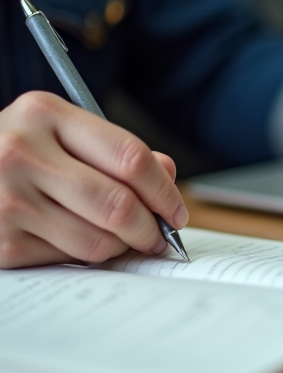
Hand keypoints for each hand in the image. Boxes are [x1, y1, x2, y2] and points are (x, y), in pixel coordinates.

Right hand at [0, 91, 188, 268]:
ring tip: (123, 239)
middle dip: (151, 229)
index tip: (176, 211)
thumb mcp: (61, 132)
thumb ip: (116, 150)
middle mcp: (22, 152)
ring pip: (98, 240)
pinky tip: (81, 240)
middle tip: (161, 237)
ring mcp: (7, 199)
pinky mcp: (1, 242)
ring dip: (122, 246)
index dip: (164, 191)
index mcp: (45, 114)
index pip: (130, 157)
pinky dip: (87, 256)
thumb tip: (168, 173)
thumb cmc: (18, 151)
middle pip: (119, 204)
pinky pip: (68, 258)